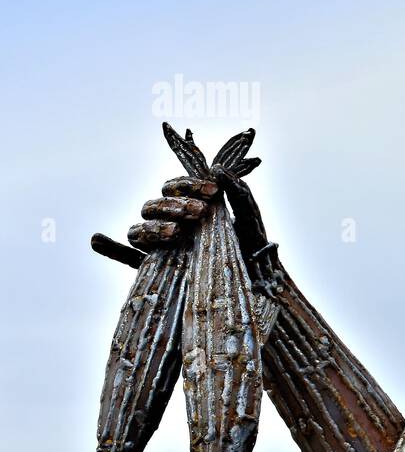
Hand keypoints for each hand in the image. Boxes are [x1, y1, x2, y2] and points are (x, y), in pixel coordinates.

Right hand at [96, 168, 270, 267]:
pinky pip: (128, 258)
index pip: (175, 189)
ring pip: (140, 229)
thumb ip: (239, 193)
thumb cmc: (253, 248)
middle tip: (199, 212)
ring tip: (175, 233)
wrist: (259, 282)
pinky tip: (98, 240)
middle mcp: (172, 224)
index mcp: (189, 208)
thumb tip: (219, 169)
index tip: (212, 192)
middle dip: (173, 206)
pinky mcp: (158, 270)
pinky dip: (112, 249)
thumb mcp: (250, 219)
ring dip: (152, 226)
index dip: (188, 185)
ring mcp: (162, 247)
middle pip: (153, 206)